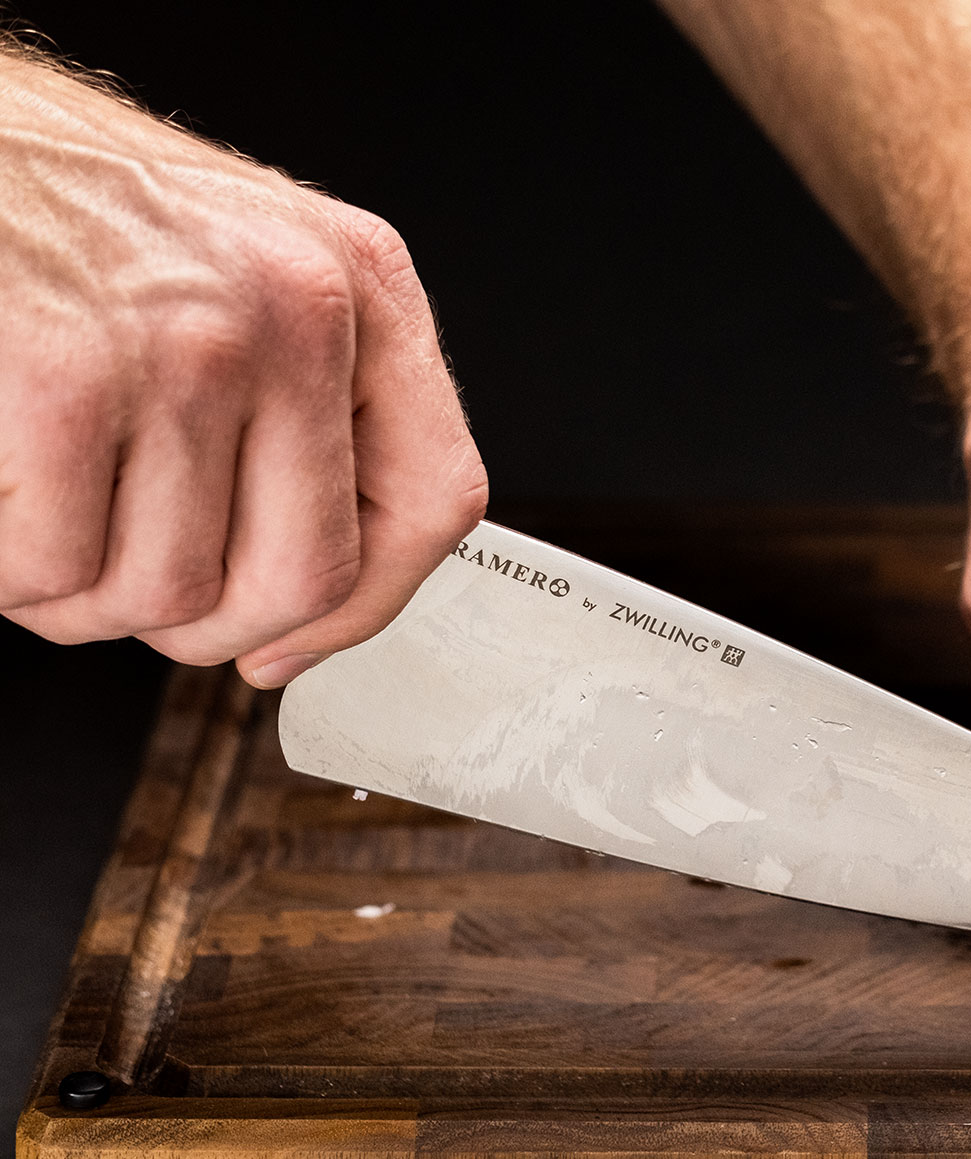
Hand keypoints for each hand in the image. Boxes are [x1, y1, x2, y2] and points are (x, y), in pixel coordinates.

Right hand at [0, 55, 486, 685]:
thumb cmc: (76, 210)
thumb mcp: (247, 274)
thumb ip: (307, 414)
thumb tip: (302, 623)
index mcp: (363, 286)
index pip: (433, 499)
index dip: (367, 606)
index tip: (290, 641)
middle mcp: (300, 310)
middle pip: (303, 580)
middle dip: (208, 623)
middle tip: (136, 579)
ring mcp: (189, 346)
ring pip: (167, 595)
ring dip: (88, 593)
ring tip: (52, 507)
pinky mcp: (62, 380)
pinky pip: (52, 574)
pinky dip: (11, 570)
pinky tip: (5, 496)